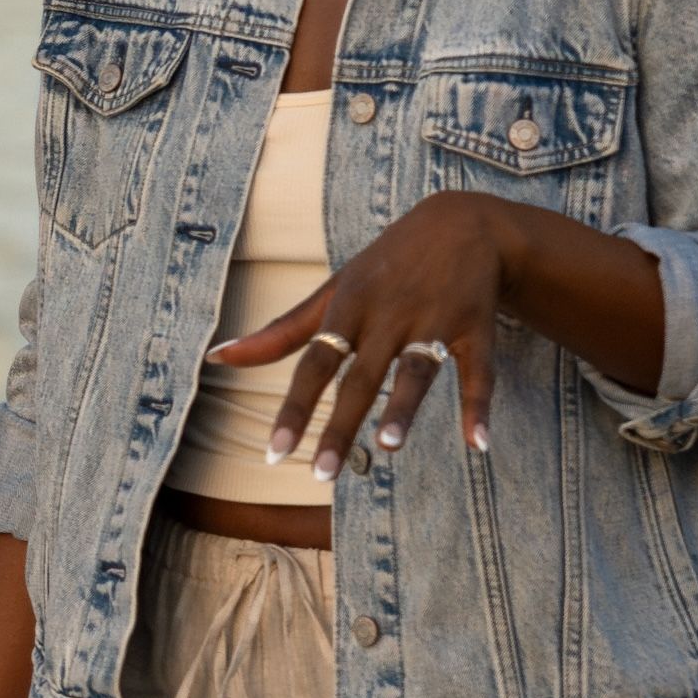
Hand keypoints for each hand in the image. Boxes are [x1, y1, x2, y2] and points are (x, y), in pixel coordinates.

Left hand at [206, 189, 515, 481]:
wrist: (463, 221)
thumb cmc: (385, 266)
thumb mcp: (333, 291)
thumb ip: (281, 331)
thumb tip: (217, 357)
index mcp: (349, 307)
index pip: (314, 363)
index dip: (294, 407)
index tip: (273, 453)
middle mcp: (388, 315)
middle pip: (360, 376)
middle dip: (339, 425)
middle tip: (321, 476)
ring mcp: (434, 319)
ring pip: (417, 369)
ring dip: (403, 407)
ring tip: (388, 447)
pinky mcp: (475, 327)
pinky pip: (477, 372)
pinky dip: (479, 406)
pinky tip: (478, 443)